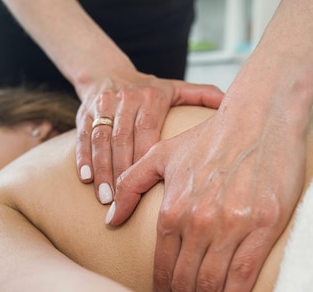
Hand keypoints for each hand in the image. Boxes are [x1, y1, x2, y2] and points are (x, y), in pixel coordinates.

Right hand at [74, 69, 223, 204]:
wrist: (106, 71)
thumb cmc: (148, 90)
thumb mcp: (174, 89)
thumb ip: (200, 96)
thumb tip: (230, 105)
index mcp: (151, 97)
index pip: (146, 129)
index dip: (143, 155)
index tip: (145, 181)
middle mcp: (125, 100)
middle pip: (121, 137)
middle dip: (120, 170)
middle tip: (121, 200)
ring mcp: (103, 105)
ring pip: (100, 139)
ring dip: (102, 169)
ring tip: (104, 197)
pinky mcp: (84, 111)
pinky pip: (82, 136)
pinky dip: (83, 158)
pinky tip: (86, 179)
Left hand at [107, 97, 307, 291]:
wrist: (259, 117)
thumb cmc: (209, 137)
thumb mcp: (160, 155)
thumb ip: (130, 186)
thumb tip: (108, 219)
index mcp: (172, 209)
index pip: (160, 267)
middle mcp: (198, 221)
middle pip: (183, 282)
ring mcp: (231, 225)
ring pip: (210, 283)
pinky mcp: (262, 225)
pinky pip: (243, 274)